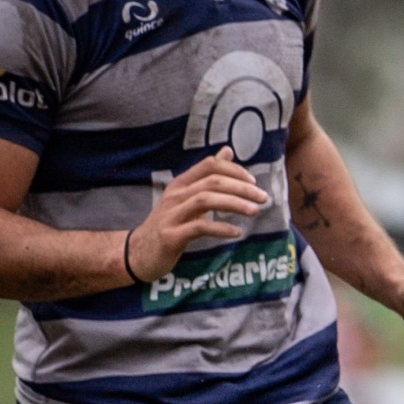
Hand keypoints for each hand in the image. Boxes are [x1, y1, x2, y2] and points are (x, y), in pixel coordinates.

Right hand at [127, 149, 266, 280]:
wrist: (140, 252)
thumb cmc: (170, 223)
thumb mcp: (187, 198)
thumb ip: (208, 177)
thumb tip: (228, 151)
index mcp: (180, 184)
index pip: (209, 165)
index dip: (234, 170)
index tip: (253, 181)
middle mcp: (175, 195)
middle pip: (212, 182)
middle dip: (241, 188)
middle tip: (263, 197)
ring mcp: (171, 215)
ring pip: (206, 200)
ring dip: (234, 204)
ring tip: (255, 211)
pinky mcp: (171, 236)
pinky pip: (199, 227)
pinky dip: (220, 228)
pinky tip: (236, 232)